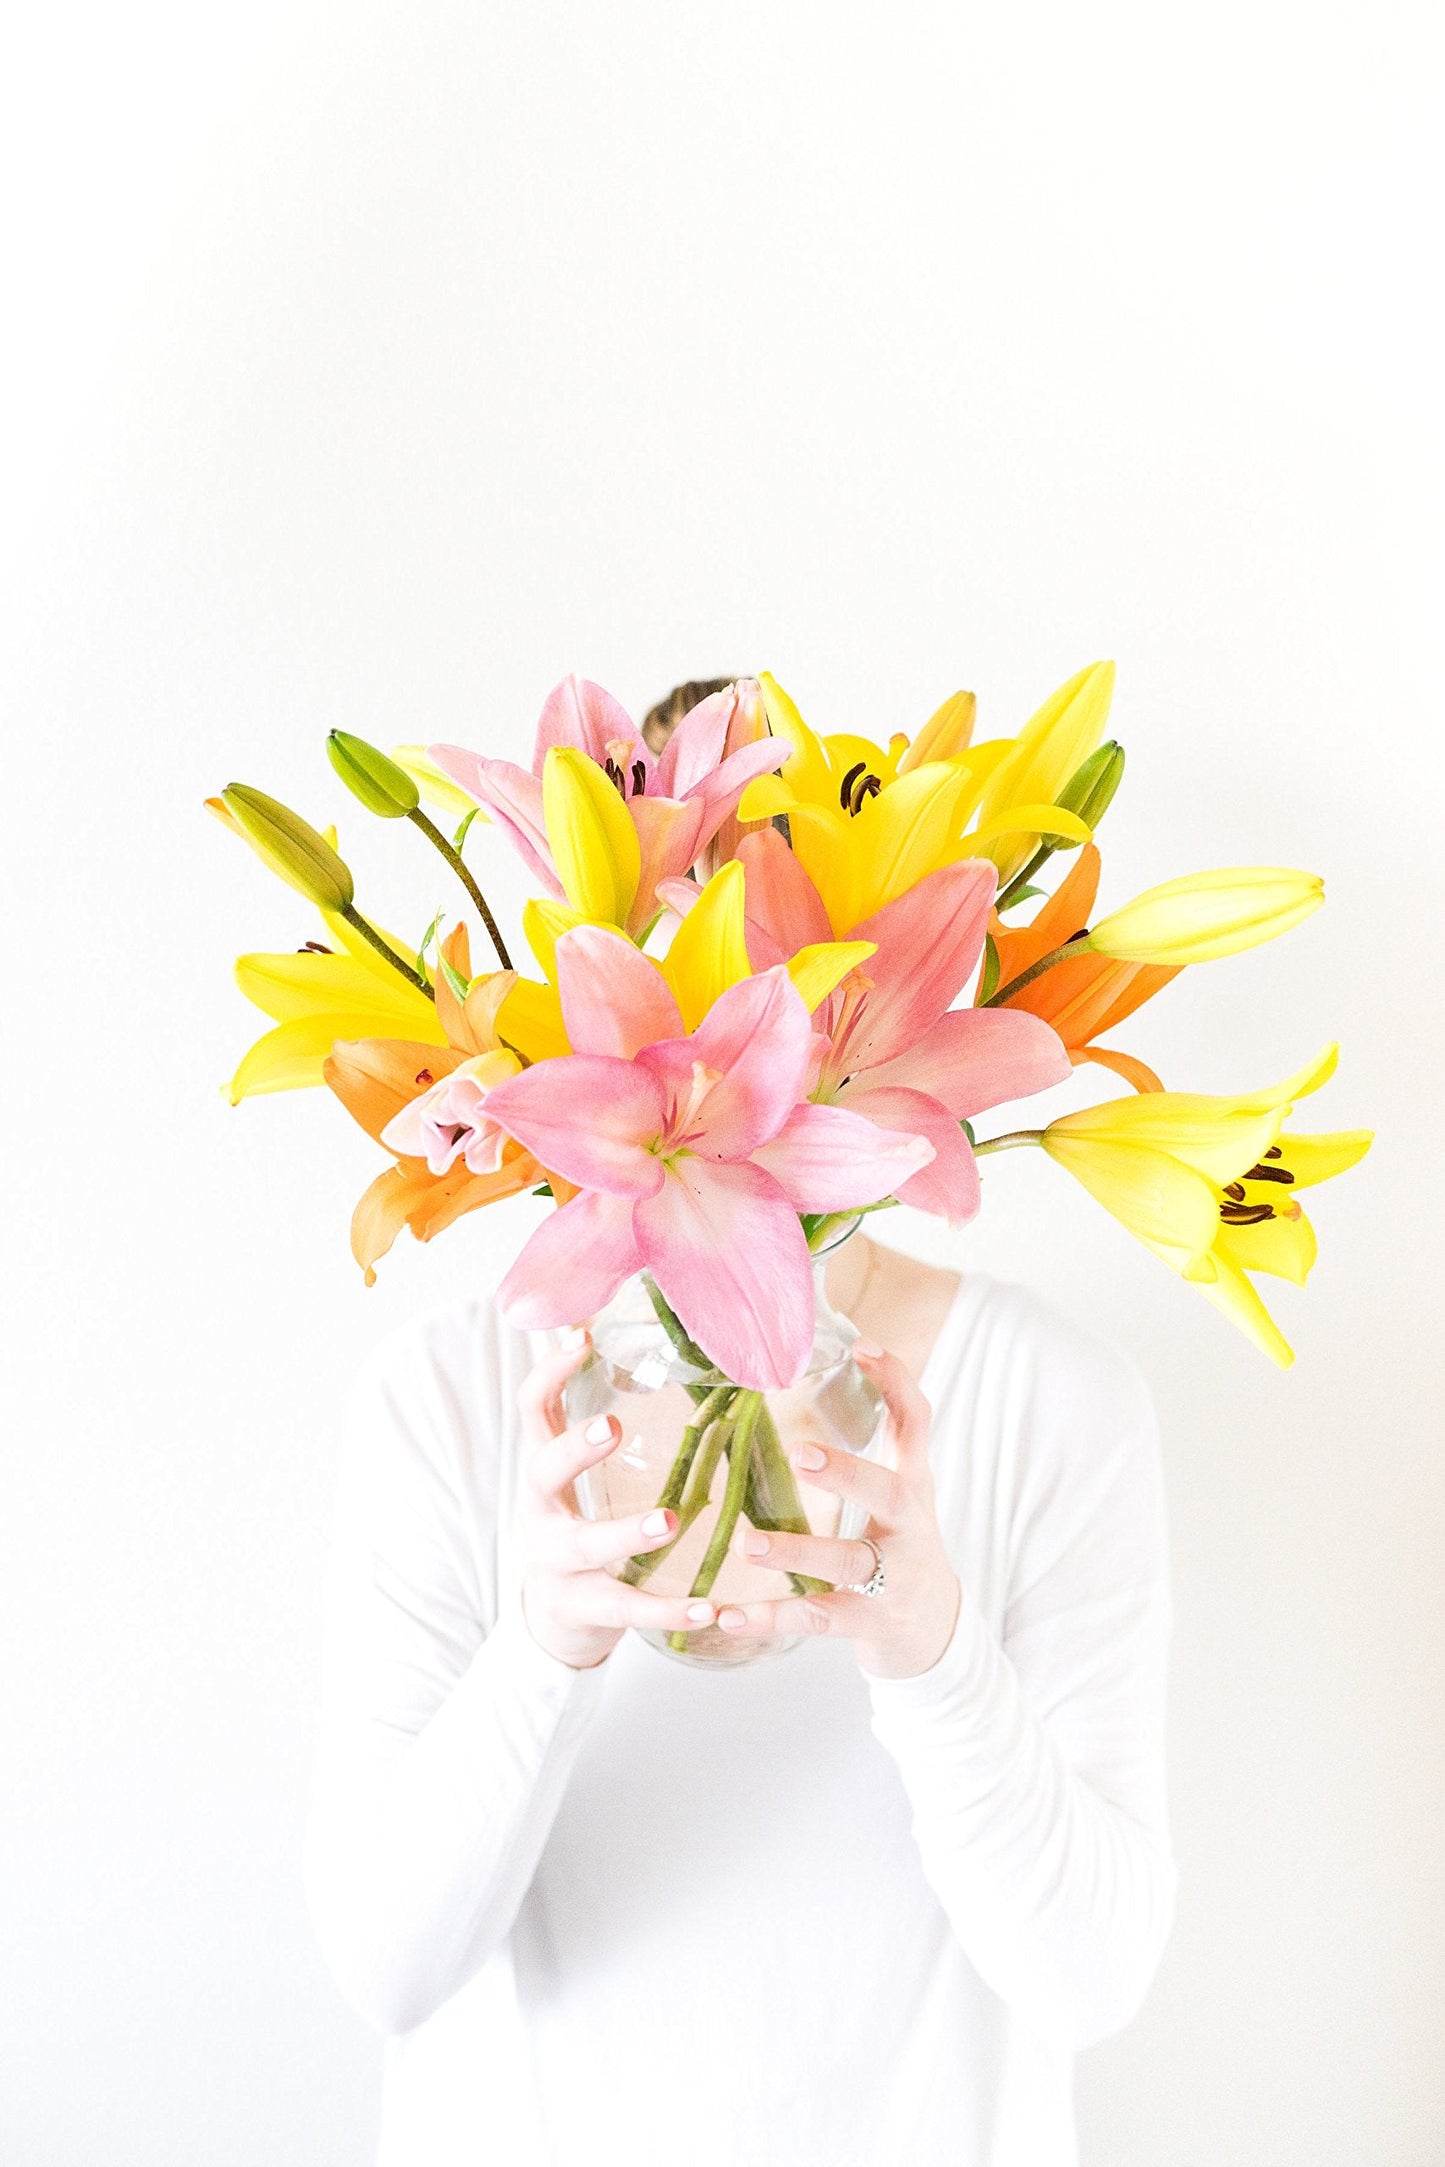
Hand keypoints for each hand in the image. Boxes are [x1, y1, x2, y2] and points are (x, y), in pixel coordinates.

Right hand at [518, 1328, 719, 1670]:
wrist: (555, 1623)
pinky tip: (707, 1606)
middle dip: (574, 1450)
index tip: (582, 1338)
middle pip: (542, 1474)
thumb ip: (590, 1431)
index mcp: (544, 1474)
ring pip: (587, 1546)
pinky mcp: (582, 1610)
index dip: (549, 1373)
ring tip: (671, 1520)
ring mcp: (556, 1565)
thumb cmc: (577, 1534)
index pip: (533, 1411)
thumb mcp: (575, 1483)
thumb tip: (619, 1346)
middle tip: (610, 1426)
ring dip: (627, 1533)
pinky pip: (626, 1609)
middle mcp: (540, 1515)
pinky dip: (667, 1609)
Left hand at [715, 1340, 961, 1680]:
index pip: (917, 1423)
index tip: (862, 1347)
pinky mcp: (869, 1622)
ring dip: (797, 1552)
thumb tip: (839, 1362)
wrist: (934, 1628)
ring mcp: (893, 1579)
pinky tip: (731, 1615)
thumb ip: (876, 1443)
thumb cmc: (901, 1543)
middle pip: (889, 1494)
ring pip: (847, 1563)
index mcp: (912, 1485)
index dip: (897, 1383)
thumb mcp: (899, 1491)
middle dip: (848, 1473)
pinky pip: (818, 1619)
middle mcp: (909, 1528)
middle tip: (800, 1452)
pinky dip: (773, 1618)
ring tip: (748, 1544)